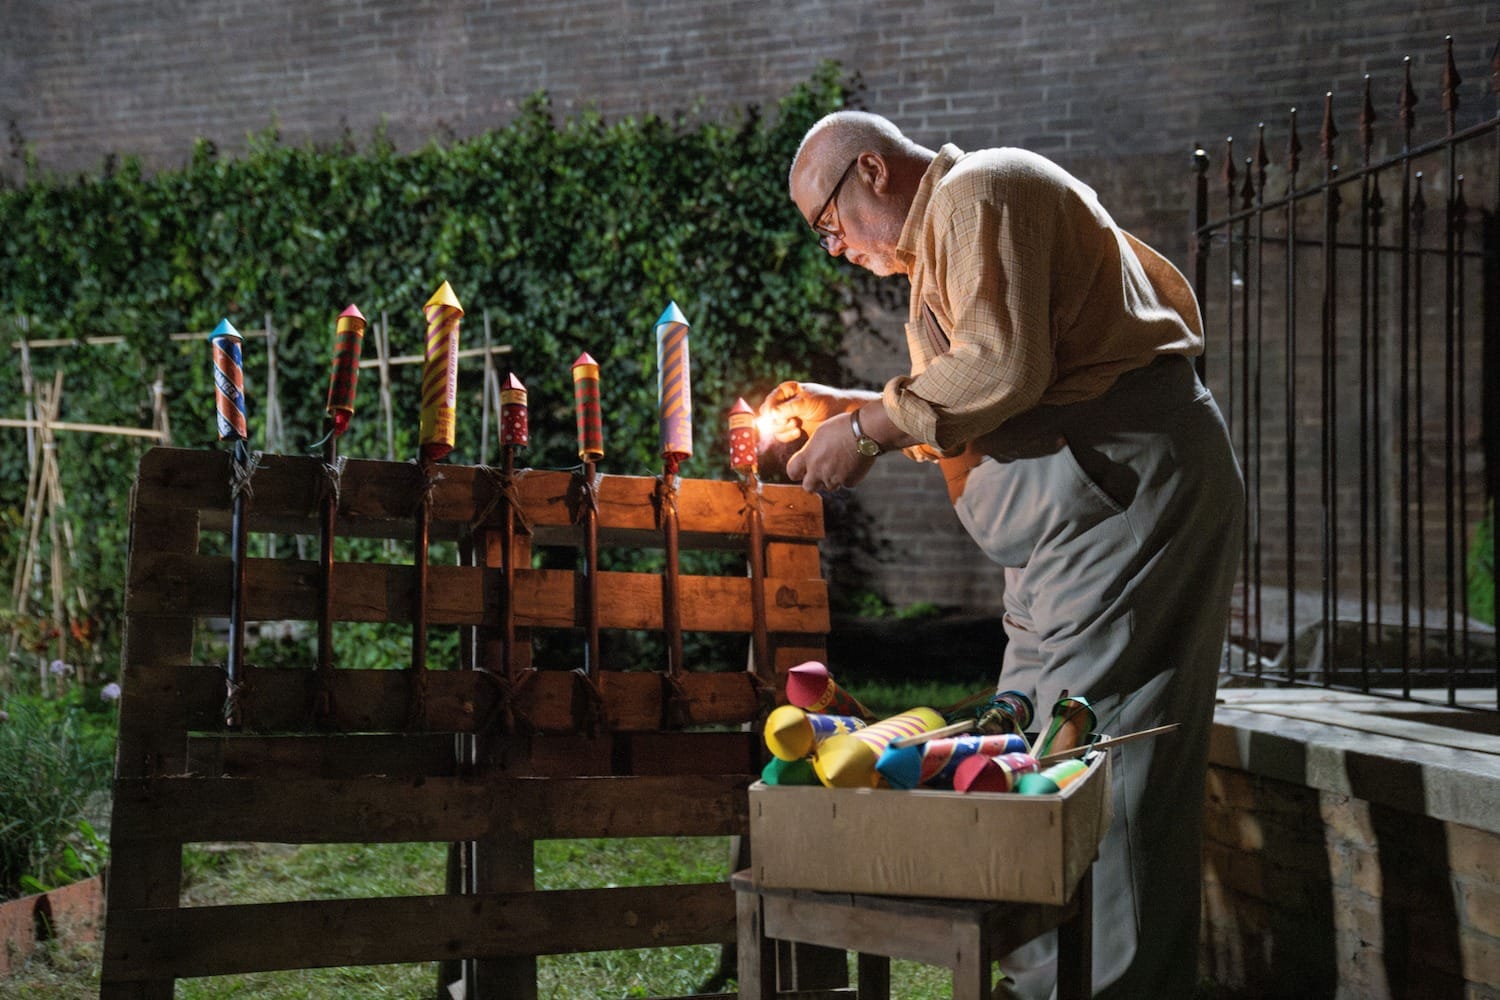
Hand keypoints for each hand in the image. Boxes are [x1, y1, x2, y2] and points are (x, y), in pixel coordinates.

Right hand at [758, 381, 876, 442]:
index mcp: (785, 391)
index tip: (776, 416)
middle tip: (792, 421)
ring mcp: (787, 417)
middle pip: (768, 417)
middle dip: (778, 421)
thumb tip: (771, 414)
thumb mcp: (808, 402)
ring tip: (797, 426)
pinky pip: (781, 435)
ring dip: (783, 429)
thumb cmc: (825, 402)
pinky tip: (798, 432)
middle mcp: (783, 403)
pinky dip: (788, 436)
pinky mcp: (792, 429)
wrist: (840, 413)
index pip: (769, 401)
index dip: (769, 410)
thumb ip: (789, 408)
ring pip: (774, 427)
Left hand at [785, 412, 876, 492]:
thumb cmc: (843, 427)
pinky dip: (848, 476)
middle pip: (808, 487)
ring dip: (832, 479)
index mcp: (809, 456)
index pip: (792, 472)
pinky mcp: (850, 481)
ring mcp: (834, 478)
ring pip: (829, 486)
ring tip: (841, 462)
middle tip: (819, 475)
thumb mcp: (820, 433)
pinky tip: (854, 463)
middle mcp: (818, 470)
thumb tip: (810, 455)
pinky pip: (846, 483)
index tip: (801, 471)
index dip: (796, 472)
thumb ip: (812, 449)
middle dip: (813, 483)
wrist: (865, 431)